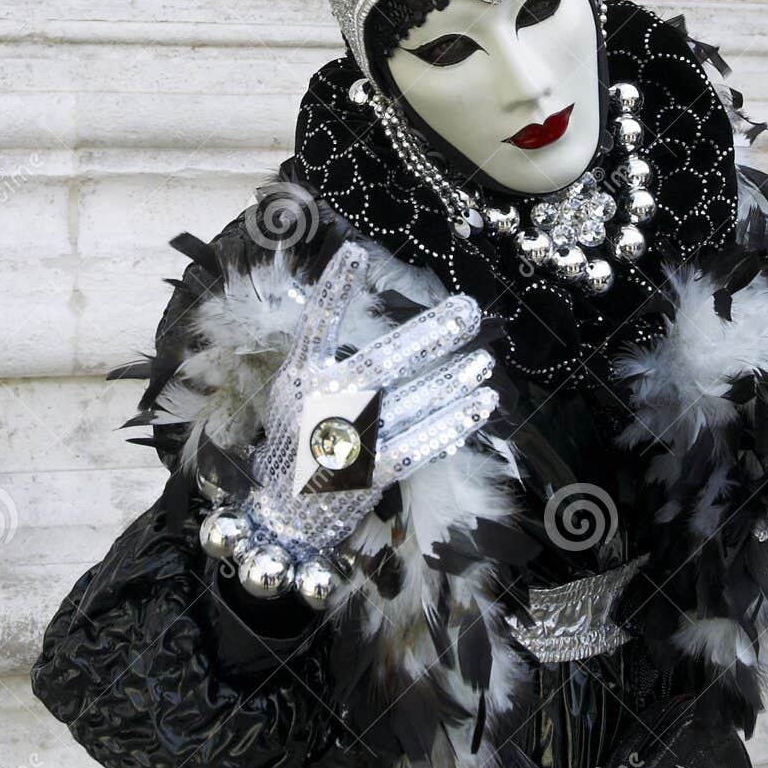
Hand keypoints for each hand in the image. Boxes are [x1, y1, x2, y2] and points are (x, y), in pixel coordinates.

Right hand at [198, 243, 497, 606]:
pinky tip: (482, 406)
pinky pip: (423, 442)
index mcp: (301, 377)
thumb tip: (365, 319)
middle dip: (433, 334)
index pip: (317, 323)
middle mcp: (324, 403)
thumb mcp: (292, 391)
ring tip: (486, 361)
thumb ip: (322, 356)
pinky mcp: (372, 473)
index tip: (356, 251)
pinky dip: (455, 422)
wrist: (281, 515)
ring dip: (456, 379)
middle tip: (468, 311)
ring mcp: (350, 439)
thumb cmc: (293, 441)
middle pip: (387, 359)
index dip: (334, 286)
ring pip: (416, 399)